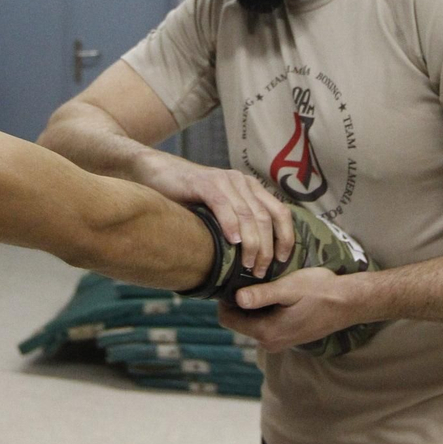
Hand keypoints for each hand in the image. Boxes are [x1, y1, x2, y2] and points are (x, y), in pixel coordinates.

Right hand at [141, 155, 293, 277]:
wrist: (156, 172)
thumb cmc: (187, 197)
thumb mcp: (218, 210)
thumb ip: (235, 224)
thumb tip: (250, 258)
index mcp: (250, 188)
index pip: (280, 212)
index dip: (286, 237)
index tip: (283, 260)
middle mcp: (241, 181)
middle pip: (266, 217)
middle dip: (266, 248)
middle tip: (259, 271)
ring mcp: (224, 180)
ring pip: (248, 214)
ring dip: (251, 243)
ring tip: (247, 264)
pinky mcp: (204, 182)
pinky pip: (223, 205)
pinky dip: (230, 225)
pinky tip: (232, 242)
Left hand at [216, 268, 356, 353]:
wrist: (348, 303)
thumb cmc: (320, 291)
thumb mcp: (289, 288)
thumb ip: (262, 295)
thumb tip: (237, 298)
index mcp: (266, 332)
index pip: (227, 318)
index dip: (225, 298)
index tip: (232, 279)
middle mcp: (269, 343)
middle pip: (238, 320)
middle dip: (239, 300)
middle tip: (250, 276)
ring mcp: (279, 342)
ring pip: (251, 321)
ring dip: (253, 304)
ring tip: (266, 283)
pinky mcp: (287, 337)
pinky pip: (265, 323)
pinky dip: (265, 309)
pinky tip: (277, 293)